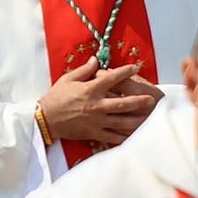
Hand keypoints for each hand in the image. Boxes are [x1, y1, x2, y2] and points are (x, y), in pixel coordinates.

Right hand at [39, 57, 161, 146]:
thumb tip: (96, 61)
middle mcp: (96, 105)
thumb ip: (84, 70)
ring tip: (148, 118)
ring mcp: (97, 121)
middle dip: (139, 101)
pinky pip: (113, 136)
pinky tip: (133, 135)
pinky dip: (124, 136)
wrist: (46, 119)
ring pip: (122, 122)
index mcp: (90, 90)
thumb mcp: (68, 79)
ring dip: (136, 120)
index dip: (125, 71)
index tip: (135, 67)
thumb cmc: (56, 97)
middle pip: (123, 103)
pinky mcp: (94, 133)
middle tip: (151, 100)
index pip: (112, 78)